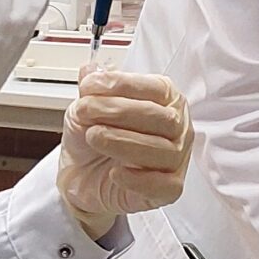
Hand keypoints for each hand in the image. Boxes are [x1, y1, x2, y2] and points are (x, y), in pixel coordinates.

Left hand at [56, 67, 191, 239]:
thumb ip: (92, 87)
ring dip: (122, 142)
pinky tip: (115, 172)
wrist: (81, 175)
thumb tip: (91, 70)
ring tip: (94, 138)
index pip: (154, 88)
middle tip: (86, 113)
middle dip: (119, 113)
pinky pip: (162, 184)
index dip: (122, 85)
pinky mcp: (170, 188)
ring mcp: (177, 158)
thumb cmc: (93, 138)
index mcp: (166, 98)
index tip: (89, 86)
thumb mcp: (86, 106)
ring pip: (163, 150)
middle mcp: (177, 126)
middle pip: (162, 118)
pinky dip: (137, 178)